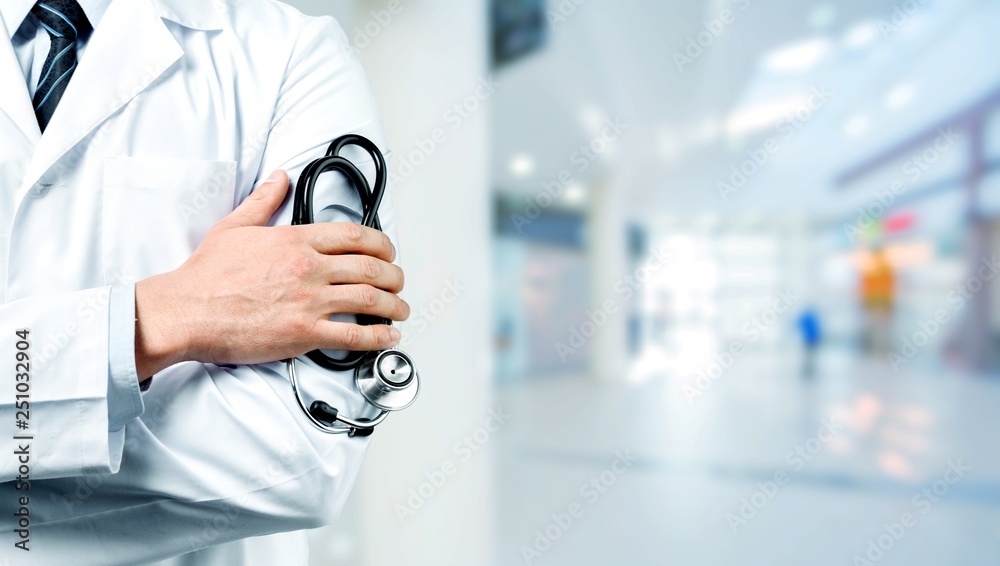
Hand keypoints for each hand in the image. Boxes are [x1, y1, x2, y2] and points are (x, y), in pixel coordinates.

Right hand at [134, 170, 408, 377]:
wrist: (186, 311)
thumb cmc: (206, 276)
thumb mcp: (235, 226)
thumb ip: (263, 200)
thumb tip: (278, 178)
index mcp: (295, 241)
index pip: (354, 235)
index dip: (381, 244)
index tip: (388, 252)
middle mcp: (308, 268)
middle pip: (370, 268)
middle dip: (394, 276)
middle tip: (398, 282)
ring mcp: (308, 302)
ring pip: (369, 300)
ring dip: (393, 305)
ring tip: (400, 309)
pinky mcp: (303, 334)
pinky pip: (353, 336)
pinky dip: (378, 337)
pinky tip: (388, 336)